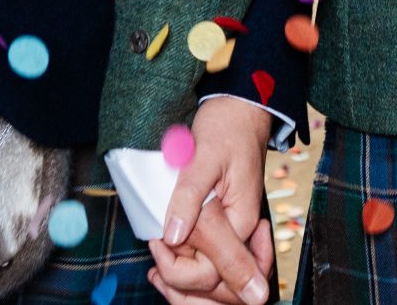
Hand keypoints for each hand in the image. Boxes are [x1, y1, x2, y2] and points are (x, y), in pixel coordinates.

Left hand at [149, 99, 273, 304]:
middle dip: (183, 282)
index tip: (157, 243)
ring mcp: (233, 230)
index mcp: (241, 221)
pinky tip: (165, 260)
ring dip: (185, 283)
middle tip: (154, 260)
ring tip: (157, 268)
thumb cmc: (225, 128)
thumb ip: (189, 198)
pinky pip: (211, 261)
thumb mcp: (203, 158)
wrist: (238, 110)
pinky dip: (188, 270)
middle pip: (219, 286)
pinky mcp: (224, 223)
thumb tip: (173, 237)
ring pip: (215, 280)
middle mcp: (242, 232)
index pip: (215, 270)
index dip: (181, 269)